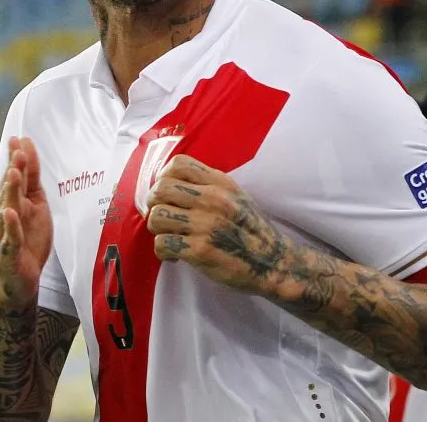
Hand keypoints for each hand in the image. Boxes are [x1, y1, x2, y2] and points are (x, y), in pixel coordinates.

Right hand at [0, 136, 52, 311]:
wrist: (18, 282)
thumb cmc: (26, 240)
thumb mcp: (35, 205)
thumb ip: (31, 178)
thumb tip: (27, 145)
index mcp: (5, 203)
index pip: (11, 178)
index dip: (15, 160)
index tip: (18, 140)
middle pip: (6, 191)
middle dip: (13, 172)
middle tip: (18, 153)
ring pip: (4, 212)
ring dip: (8, 193)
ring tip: (13, 174)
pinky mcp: (5, 256)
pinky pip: (8, 239)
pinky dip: (9, 227)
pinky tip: (10, 213)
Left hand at [146, 154, 290, 295]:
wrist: (273, 262)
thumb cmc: (251, 229)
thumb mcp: (236, 196)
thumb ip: (209, 185)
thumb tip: (171, 182)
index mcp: (220, 183)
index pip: (178, 164)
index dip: (164, 178)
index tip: (168, 195)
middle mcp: (212, 199)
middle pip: (160, 189)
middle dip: (153, 204)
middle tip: (163, 218)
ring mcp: (205, 225)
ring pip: (156, 216)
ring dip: (158, 230)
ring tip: (170, 236)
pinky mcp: (199, 250)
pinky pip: (162, 244)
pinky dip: (164, 252)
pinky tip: (175, 256)